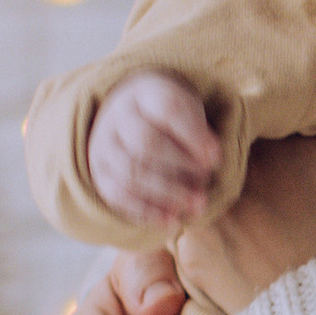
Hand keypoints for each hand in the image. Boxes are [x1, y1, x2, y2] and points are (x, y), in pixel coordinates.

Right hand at [86, 72, 219, 227]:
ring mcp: (103, 145)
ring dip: (168, 193)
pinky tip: (172, 223)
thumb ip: (200, 132)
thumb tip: (210, 164)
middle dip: (181, 167)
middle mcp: (117, 115)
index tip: (216, 158)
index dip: (193, 135)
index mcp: (145, 92)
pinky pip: (118, 196)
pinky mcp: (99, 173)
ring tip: (198, 205)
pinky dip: (147, 212)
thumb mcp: (189, 110)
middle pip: (146, 143)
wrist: (130, 119)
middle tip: (206, 183)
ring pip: (132, 172)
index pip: (167, 109)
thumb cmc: (171, 118)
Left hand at [176, 55, 315, 314]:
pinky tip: (240, 218)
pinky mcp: (191, 255)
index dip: (255, 94)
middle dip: (234, 135)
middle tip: (265, 138)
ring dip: (218, 174)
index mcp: (257, 140)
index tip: (274, 95)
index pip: (240, 99)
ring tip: (250, 176)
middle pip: (215, 139)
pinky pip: (190, 218)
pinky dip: (210, 214)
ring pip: (200, 177)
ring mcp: (197, 216)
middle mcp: (215, 173)